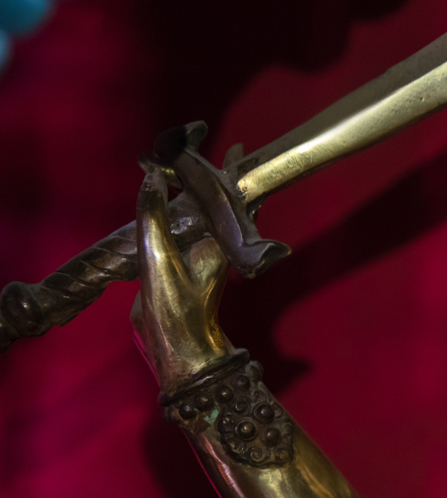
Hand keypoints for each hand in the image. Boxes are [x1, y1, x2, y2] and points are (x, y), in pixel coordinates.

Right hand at [131, 166, 235, 390]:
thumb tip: (153, 177)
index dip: (236, 173)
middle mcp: (215, 245)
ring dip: (205, 197)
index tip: (242, 148)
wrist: (178, 349)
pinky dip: (184, 215)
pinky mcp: (186, 266)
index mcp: (218, 240)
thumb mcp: (159, 258)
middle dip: (224, 181)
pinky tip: (177, 211)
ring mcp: (202, 256)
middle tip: (226, 154)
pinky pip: (188, 231)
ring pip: (207, 218)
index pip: (233, 197)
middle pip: (224, 205)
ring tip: (200, 174)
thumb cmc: (176, 308)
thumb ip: (154, 217)